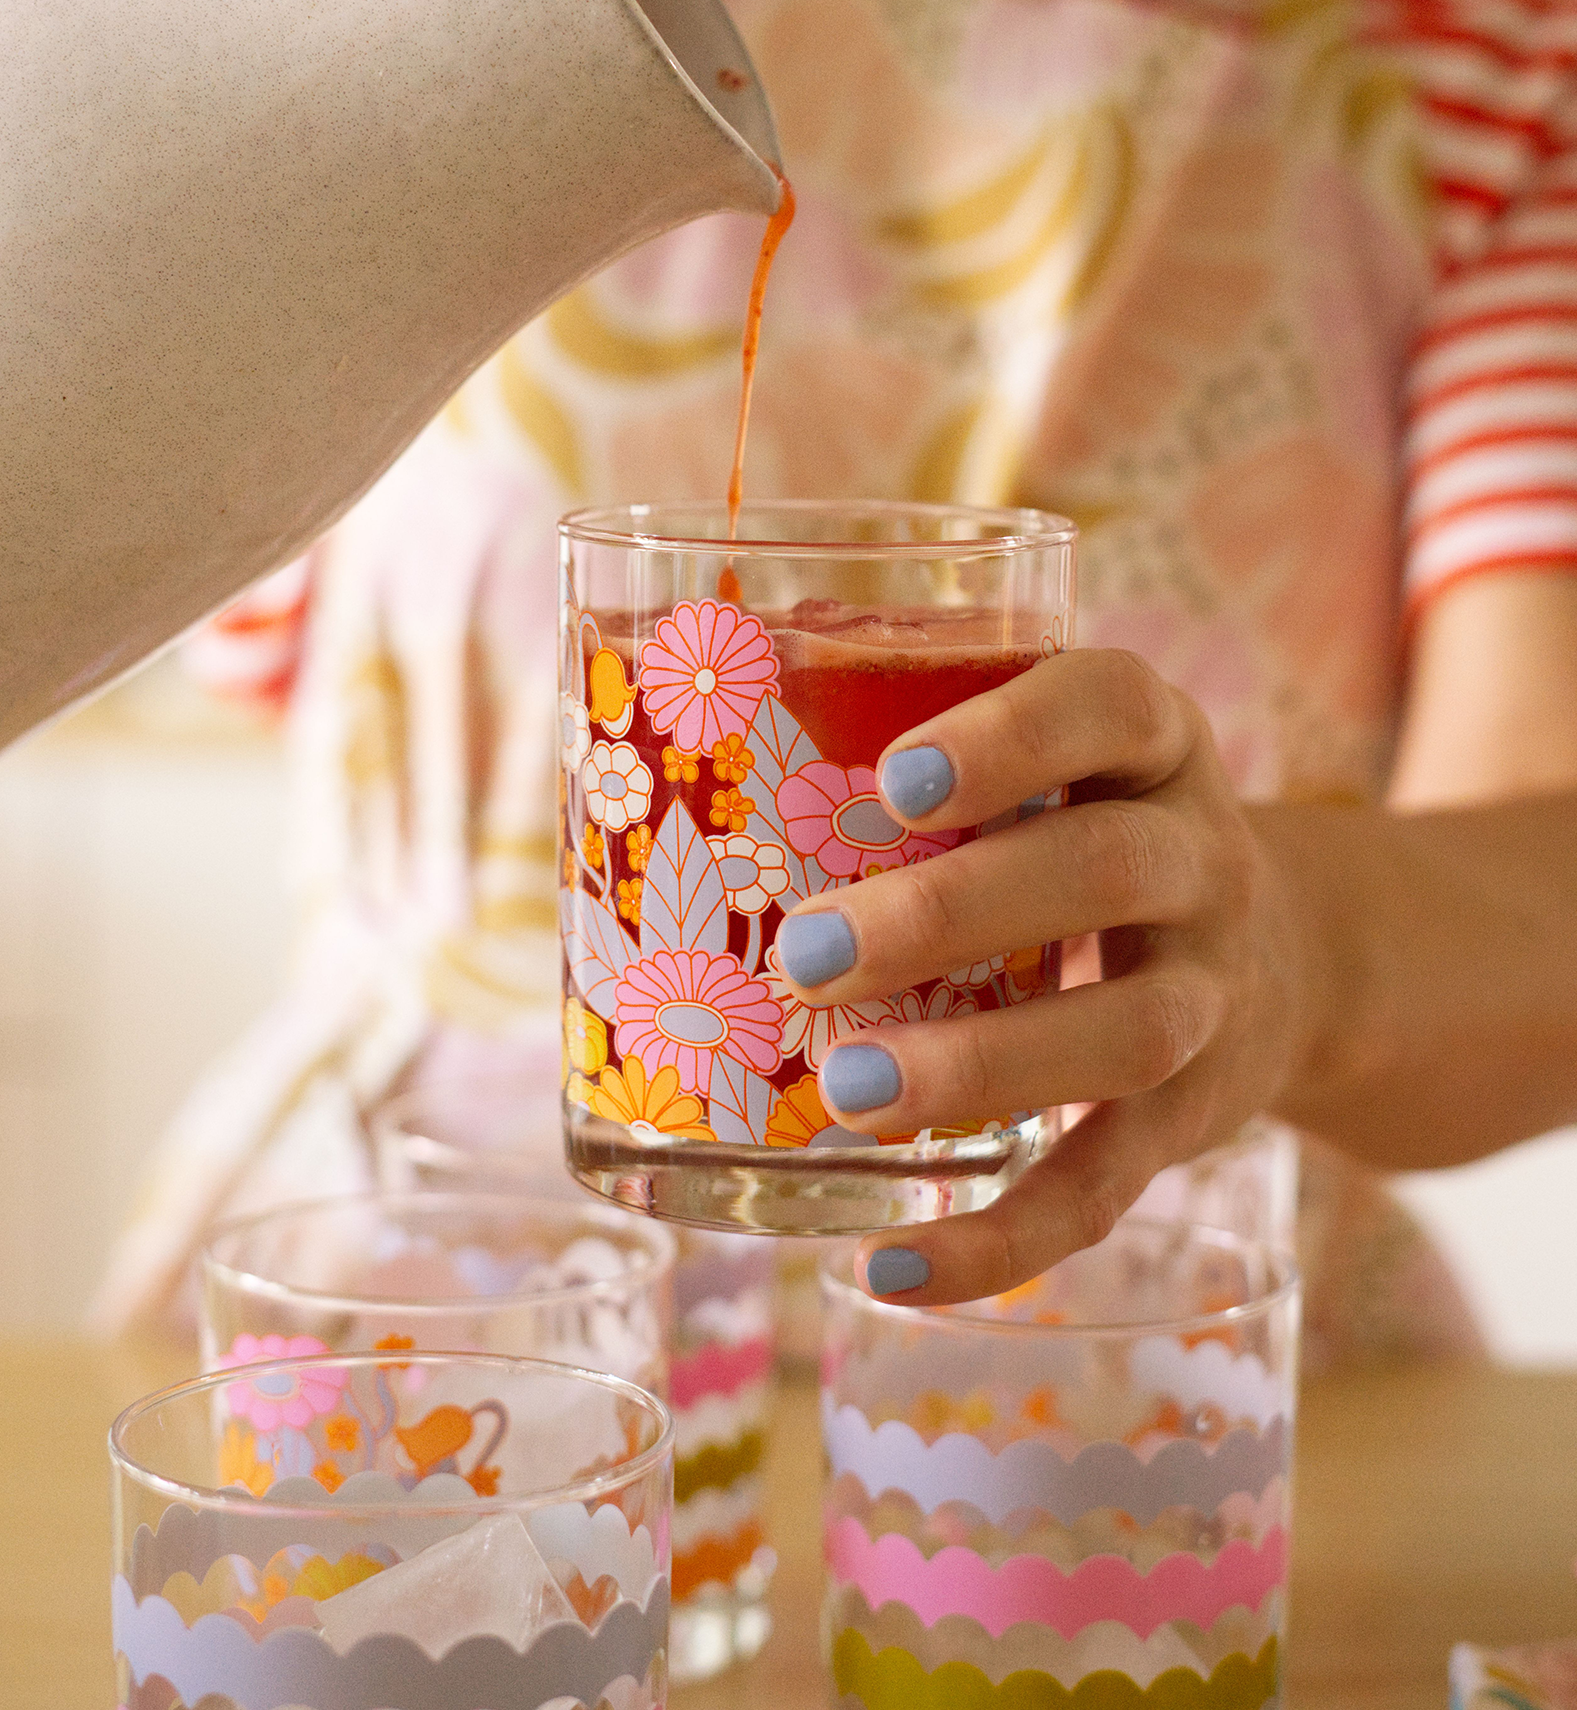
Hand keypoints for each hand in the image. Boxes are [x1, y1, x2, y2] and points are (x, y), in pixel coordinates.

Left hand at [774, 650, 1311, 1303]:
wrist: (1284, 961)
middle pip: (1105, 872)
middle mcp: (1200, 858)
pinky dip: (1004, 1240)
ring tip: (849, 1096)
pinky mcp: (1188, 1119)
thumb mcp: (1060, 764)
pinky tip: (891, 1267)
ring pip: (1125, 1034)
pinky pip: (1107, 1185)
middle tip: (809, 951)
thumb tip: (689, 727)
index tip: (893, 776)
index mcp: (1151, 743)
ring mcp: (1207, 993)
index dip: (1012, 735)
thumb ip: (924, 742)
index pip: (1109, 706)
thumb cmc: (1086, 833)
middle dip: (953, 911)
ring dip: (982, 1067)